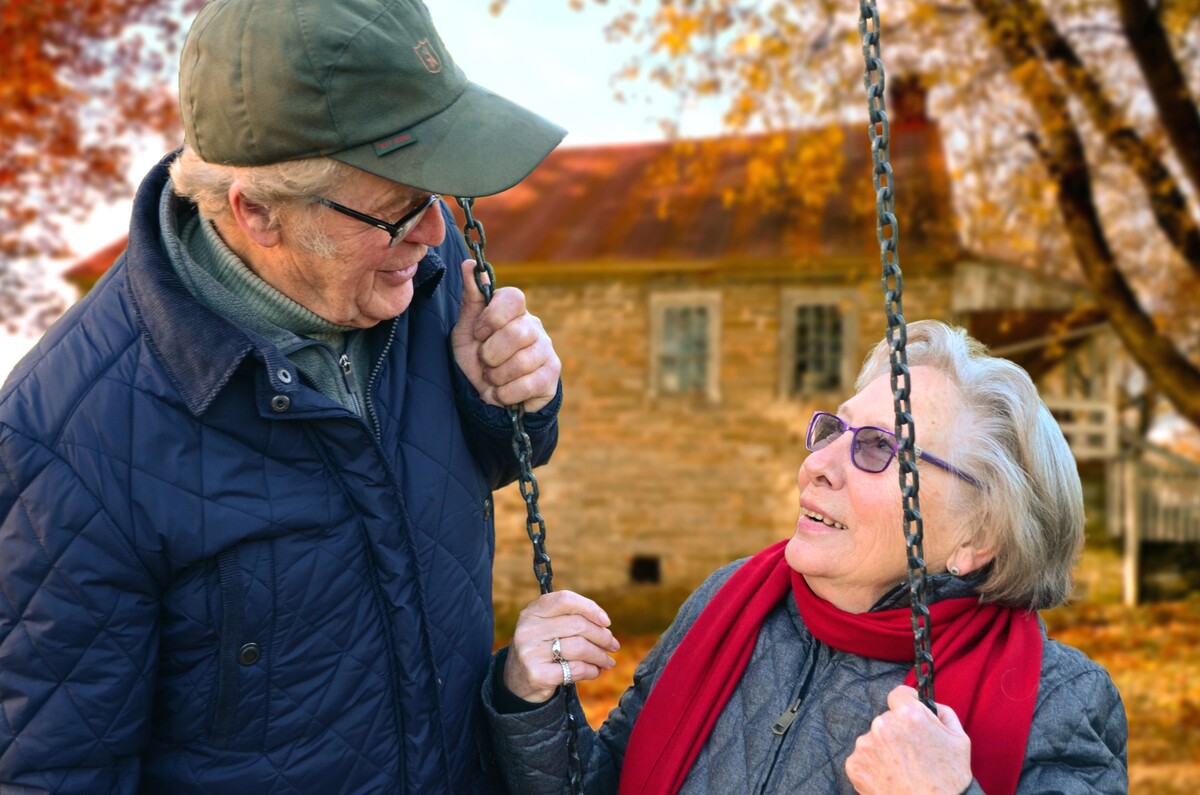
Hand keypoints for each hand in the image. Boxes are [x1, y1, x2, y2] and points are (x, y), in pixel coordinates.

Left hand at [452, 259, 560, 411]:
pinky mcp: (552, 376)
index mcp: (513, 311)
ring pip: (522, 362)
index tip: (479, 333)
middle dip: (491, 354)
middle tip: (484, 362)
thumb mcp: (466, 330)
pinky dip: (506, 394)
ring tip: (493, 379)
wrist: (488, 394)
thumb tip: (470, 264)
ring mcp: (547, 350)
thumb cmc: (477, 358)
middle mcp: (534, 326)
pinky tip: (502, 393)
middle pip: (517, 333)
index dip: (493, 317)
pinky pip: (528, 385)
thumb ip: (471, 299)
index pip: (514, 297)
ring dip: (496, 377)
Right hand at [502, 590, 619, 702]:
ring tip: (608, 661)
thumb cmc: (541, 649)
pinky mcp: (537, 675)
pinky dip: (591, 671)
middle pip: (577, 625)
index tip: (606, 622)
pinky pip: (576, 669)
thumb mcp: (546, 627)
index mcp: (532, 612)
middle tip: (613, 645)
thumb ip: (569, 619)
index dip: (590, 608)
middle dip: (602, 636)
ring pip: (580, 648)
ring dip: (600, 656)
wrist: (516, 681)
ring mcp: (531, 652)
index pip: (565, 600)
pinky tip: (595, 671)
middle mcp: (528, 629)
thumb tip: (605, 624)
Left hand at [845, 686, 972, 794]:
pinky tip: (890, 778)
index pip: (899, 694)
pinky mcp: (854, 765)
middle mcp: (882, 725)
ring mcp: (866, 746)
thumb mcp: (959, 739)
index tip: (908, 713)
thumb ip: (943, 713)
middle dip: (896, 731)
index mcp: (908, 714)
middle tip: (911, 753)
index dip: (906, 702)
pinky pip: (862, 758)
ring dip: (883, 749)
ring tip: (901, 769)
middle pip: (886, 719)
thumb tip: (930, 704)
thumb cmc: (950, 779)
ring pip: (873, 739)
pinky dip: (873, 766)